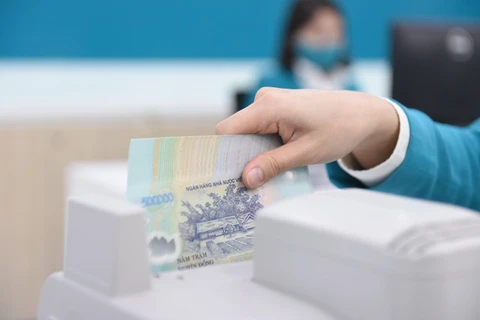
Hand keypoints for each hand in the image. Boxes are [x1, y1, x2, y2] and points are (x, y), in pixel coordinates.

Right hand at [216, 88, 399, 188]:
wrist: (363, 114)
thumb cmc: (340, 129)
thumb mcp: (306, 152)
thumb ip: (273, 164)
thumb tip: (245, 179)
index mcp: (268, 106)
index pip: (226, 131)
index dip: (223, 155)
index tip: (225, 179)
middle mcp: (264, 100)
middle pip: (235, 133)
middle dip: (239, 158)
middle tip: (245, 185)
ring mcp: (270, 103)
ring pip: (247, 133)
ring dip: (253, 154)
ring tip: (264, 175)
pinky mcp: (277, 109)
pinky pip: (258, 129)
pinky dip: (262, 147)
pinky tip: (273, 161)